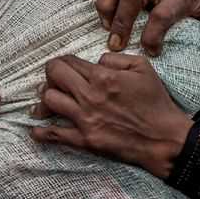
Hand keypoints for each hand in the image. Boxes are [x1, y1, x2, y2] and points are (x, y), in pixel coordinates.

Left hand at [29, 53, 192, 179]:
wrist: (164, 139)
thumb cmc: (155, 102)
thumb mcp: (142, 68)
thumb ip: (115, 58)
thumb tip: (96, 61)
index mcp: (103, 76)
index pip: (70, 62)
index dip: (63, 61)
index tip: (64, 65)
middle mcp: (90, 96)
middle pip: (54, 77)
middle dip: (51, 73)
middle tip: (53, 77)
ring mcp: (85, 119)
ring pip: (50, 101)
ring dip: (45, 97)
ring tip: (44, 98)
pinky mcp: (86, 140)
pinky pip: (56, 135)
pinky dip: (41, 132)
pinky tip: (35, 128)